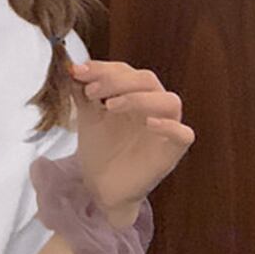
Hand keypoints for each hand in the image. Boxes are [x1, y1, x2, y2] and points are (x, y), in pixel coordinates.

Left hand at [66, 59, 194, 222]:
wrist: (101, 186)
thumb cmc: (100, 149)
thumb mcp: (87, 116)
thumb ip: (81, 92)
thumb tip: (71, 67)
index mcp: (134, 94)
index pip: (126, 70)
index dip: (103, 68)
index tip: (78, 71)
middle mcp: (153, 106)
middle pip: (147, 80)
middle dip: (117, 80)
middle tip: (92, 91)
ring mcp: (166, 128)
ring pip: (169, 101)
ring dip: (139, 98)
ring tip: (110, 106)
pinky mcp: (172, 151)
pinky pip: (184, 134)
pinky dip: (169, 126)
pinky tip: (148, 124)